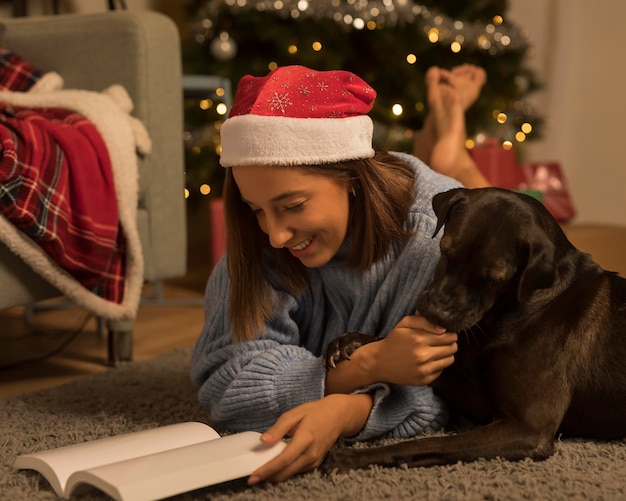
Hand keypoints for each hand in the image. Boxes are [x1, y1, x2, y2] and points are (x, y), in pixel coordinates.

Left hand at [247, 393, 371, 484]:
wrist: (338, 416)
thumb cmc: (315, 412)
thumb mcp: (295, 413)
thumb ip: (278, 428)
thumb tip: (263, 441)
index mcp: (305, 438)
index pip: (283, 459)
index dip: (267, 470)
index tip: (253, 477)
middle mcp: (311, 453)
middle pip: (286, 472)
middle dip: (268, 477)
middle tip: (252, 478)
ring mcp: (314, 460)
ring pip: (291, 474)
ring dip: (276, 475)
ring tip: (262, 471)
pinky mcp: (315, 464)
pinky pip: (297, 471)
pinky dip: (285, 471)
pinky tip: (276, 467)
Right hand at [358, 313, 457, 385]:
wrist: (380, 362)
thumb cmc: (394, 340)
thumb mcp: (404, 323)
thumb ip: (424, 320)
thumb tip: (444, 328)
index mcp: (418, 339)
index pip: (449, 336)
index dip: (449, 333)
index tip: (444, 333)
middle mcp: (423, 355)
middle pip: (453, 348)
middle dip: (449, 343)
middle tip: (440, 342)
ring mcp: (424, 370)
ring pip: (450, 359)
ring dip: (446, 354)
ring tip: (435, 351)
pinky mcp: (425, 380)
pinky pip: (442, 370)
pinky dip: (438, 364)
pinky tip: (428, 361)